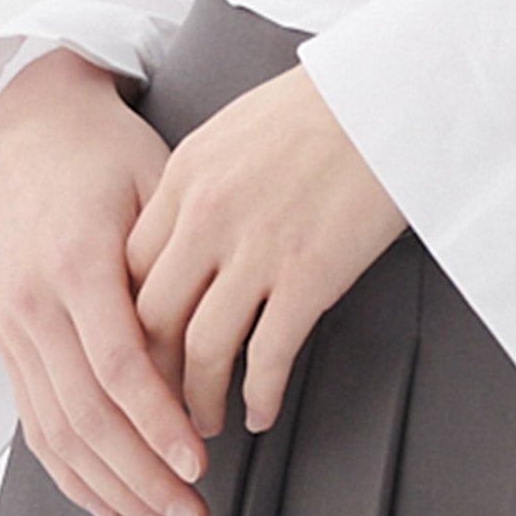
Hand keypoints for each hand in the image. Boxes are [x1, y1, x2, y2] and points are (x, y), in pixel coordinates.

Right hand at [0, 49, 210, 515]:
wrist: (27, 126)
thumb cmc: (107, 151)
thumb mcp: (153, 182)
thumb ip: (175, 261)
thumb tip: (211, 343)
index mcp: (75, 264)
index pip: (118, 368)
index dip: (159, 425)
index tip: (202, 465)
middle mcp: (33, 306)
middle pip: (88, 417)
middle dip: (143, 478)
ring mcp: (12, 329)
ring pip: (58, 433)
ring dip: (111, 489)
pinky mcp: (6, 342)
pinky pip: (34, 424)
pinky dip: (70, 474)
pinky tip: (107, 506)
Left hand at [125, 64, 407, 440]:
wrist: (389, 92)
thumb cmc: (320, 104)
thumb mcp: (233, 129)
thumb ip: (197, 183)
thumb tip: (178, 237)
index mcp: (183, 174)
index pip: (128, 268)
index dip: (126, 322)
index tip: (136, 351)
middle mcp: (207, 215)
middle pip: (151, 318)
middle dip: (150, 374)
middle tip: (158, 402)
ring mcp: (257, 248)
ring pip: (202, 350)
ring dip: (198, 400)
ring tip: (205, 423)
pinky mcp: (308, 275)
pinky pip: (267, 357)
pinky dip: (259, 396)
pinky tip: (260, 411)